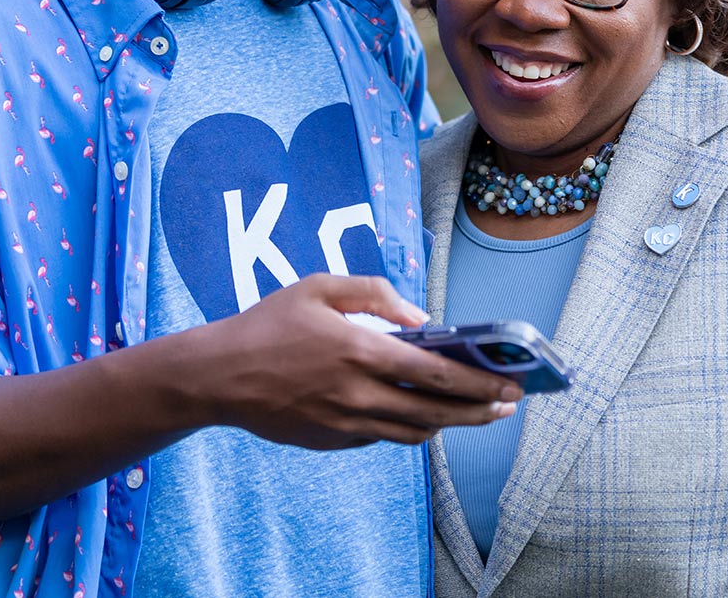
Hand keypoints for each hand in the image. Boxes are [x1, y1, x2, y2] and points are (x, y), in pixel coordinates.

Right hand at [191, 273, 522, 448]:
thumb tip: (420, 317)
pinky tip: (424, 415)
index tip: (509, 384)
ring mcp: (345, 423)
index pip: (435, 374)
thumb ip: (375, 294)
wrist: (218, 375)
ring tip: (476, 414)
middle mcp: (357, 393)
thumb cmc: (269, 323)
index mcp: (359, 350)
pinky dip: (410, 427)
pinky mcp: (332, 441)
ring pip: (413, 432)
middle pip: (435, 411)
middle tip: (509, 406)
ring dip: (451, 424)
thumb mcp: (320, 287)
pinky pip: (382, 437)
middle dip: (480, 410)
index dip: (479, 383)